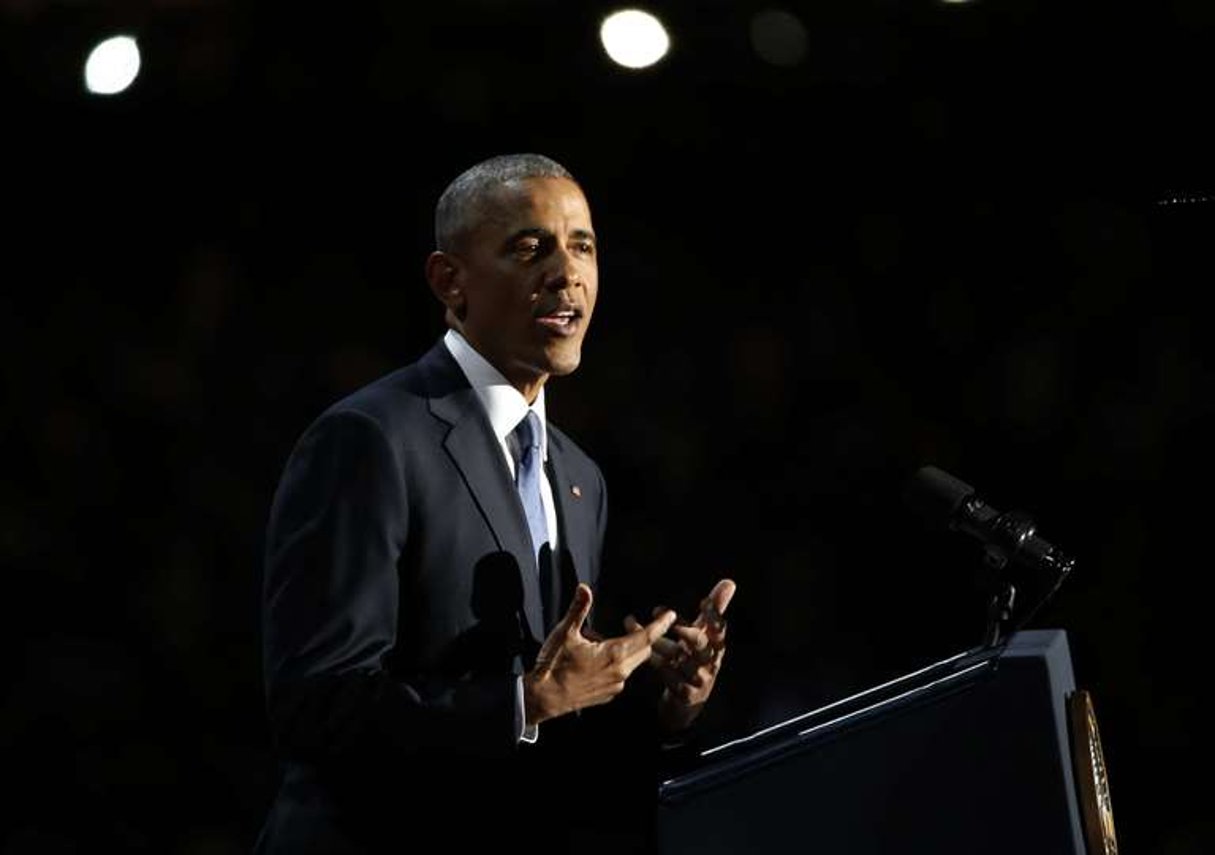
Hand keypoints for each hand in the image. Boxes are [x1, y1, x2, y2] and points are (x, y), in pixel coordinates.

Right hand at [523, 583, 676, 725]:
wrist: (544, 698)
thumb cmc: (554, 665)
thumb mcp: (565, 633)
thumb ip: (578, 609)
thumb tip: (584, 588)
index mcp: (614, 654)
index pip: (647, 637)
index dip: (660, 625)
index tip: (671, 615)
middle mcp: (621, 672)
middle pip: (644, 650)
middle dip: (644, 635)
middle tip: (631, 623)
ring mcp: (616, 686)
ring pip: (633, 663)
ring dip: (628, 649)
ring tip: (605, 640)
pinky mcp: (608, 695)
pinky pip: (622, 675)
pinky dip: (618, 663)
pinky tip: (599, 659)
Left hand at [627, 578, 735, 732]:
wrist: (687, 704)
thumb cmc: (696, 660)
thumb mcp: (705, 635)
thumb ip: (716, 609)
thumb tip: (729, 582)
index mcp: (717, 646)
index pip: (720, 629)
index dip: (714, 615)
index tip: (704, 602)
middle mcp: (711, 662)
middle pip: (701, 644)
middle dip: (685, 629)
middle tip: (665, 616)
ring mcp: (698, 679)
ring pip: (678, 658)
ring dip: (658, 642)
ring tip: (635, 626)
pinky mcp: (684, 693)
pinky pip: (668, 674)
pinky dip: (654, 660)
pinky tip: (641, 650)